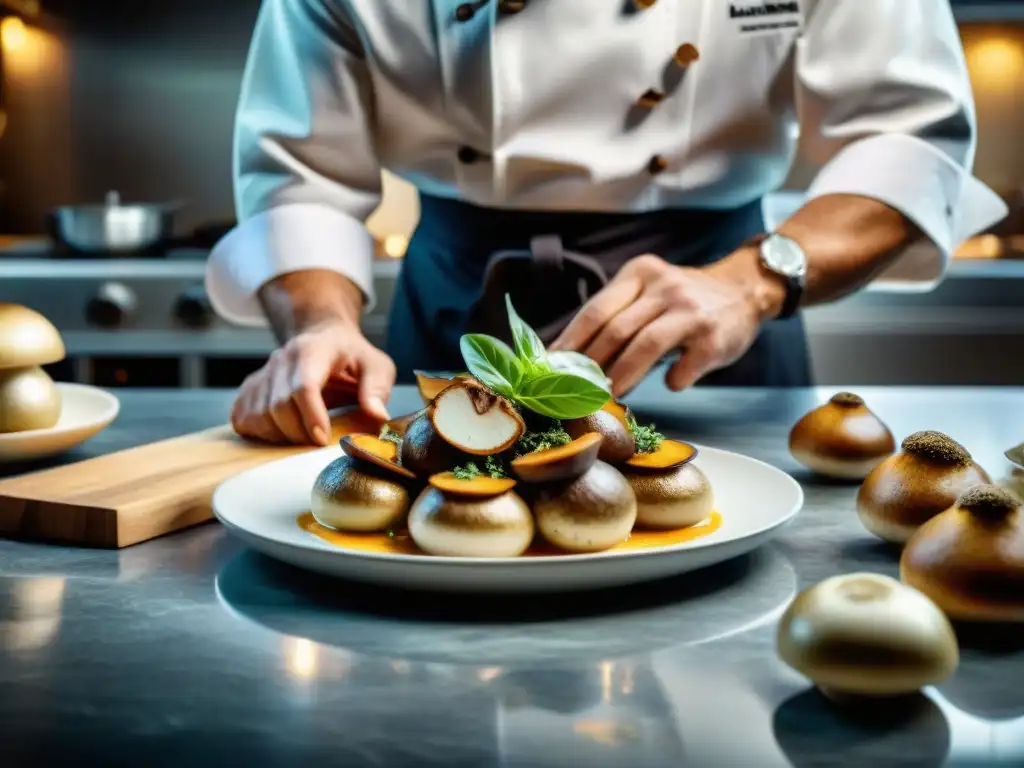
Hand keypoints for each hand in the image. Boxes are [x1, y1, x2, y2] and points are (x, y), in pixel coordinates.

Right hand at [231, 319, 394, 445]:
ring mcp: (262, 374)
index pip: (303, 386)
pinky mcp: (249, 388)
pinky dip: (260, 433)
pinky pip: (242, 418)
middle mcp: (281, 360)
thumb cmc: (352, 356)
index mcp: (312, 351)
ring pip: (257, 416)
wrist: (323, 337)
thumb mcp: (376, 365)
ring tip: (304, 436)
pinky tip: (282, 433)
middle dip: (299, 433)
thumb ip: (377, 389)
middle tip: (319, 443)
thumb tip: (377, 416)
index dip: (311, 417)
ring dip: (280, 436)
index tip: (322, 440)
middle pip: (278, 406)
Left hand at [551, 251, 781, 396]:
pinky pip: (685, 366)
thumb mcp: (648, 291)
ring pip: (645, 345)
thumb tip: (568, 357)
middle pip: (616, 329)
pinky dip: (673, 379)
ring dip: (622, 375)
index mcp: (639, 273)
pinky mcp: (713, 336)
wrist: (744, 290)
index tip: (552, 367)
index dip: (571, 342)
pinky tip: (670, 384)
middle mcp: (664, 287)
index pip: (596, 310)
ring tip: (608, 395)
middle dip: (591, 364)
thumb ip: (615, 316)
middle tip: (576, 390)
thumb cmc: (683, 300)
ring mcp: (690, 311)